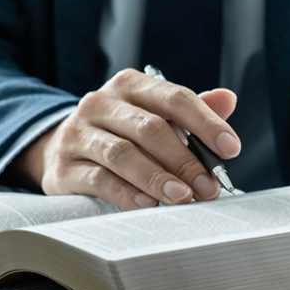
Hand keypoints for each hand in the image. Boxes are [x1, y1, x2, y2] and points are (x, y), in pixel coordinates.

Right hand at [13, 69, 240, 209]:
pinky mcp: (63, 167)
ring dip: (157, 178)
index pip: (173, 97)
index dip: (206, 123)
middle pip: (150, 128)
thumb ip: (189, 111)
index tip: (230, 148)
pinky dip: (127, 193)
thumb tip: (227, 99)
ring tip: (183, 197)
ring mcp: (78, 134)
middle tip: (208, 187)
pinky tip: (148, 204)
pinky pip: (99, 179)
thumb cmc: (118, 133)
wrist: (59, 149)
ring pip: (122, 154)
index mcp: (129, 85)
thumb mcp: (152, 115)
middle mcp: (100, 103)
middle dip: (184, 160)